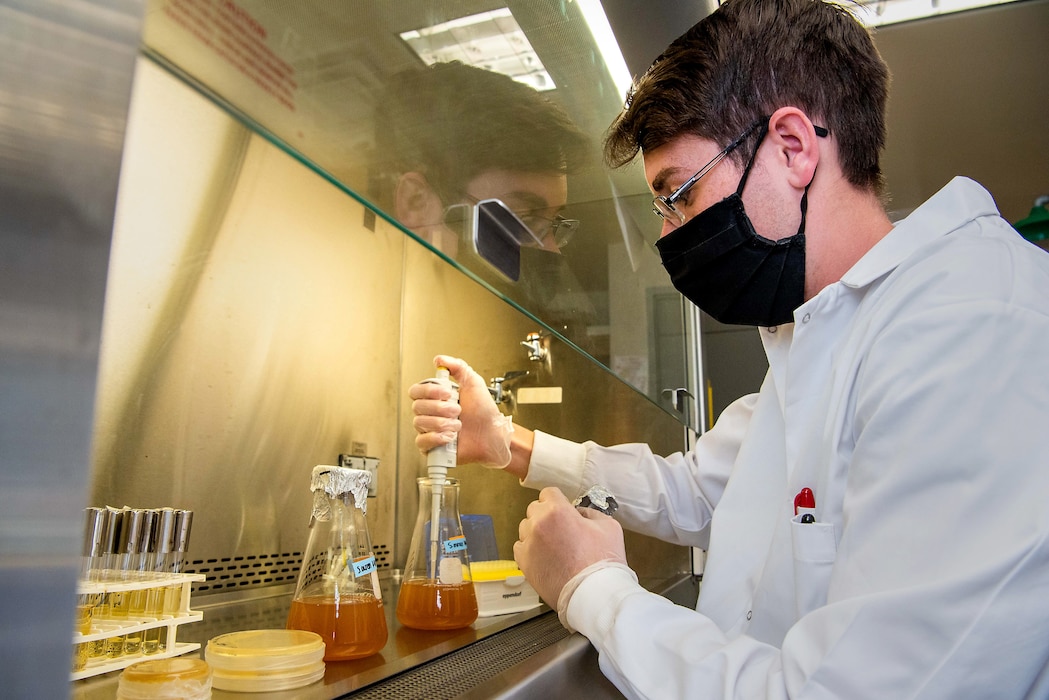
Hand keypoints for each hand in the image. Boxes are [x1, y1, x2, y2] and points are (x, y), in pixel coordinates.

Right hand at [409, 355, 512, 467]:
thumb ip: (457, 367)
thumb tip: (439, 359)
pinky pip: (421, 442)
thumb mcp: (473, 382)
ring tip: (458, 425)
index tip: (447, 392)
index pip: (416, 391)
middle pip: (417, 407)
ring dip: (442, 423)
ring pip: (419, 423)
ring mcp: (430, 430)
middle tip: (457, 410)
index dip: (429, 391)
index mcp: (436, 397)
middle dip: (440, 408)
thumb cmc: (484, 411)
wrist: (492, 433)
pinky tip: (450, 436)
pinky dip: (436, 438)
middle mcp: (431, 413)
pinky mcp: (432, 447)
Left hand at [513, 487, 626, 606]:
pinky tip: (545, 556)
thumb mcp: (608, 526)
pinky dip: (530, 549)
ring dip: (537, 532)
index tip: (562, 508)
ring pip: (525, 528)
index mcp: (557, 511)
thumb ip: (590, 513)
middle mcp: (538, 524)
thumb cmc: (602, 563)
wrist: (594, 594)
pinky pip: (520, 547)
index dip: (557, 500)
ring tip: (554, 545)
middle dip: (546, 515)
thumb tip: (580, 513)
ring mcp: (529, 544)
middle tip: (561, 528)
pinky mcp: (524, 563)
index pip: (548, 493)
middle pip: (534, 509)